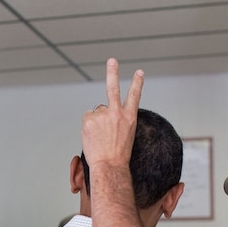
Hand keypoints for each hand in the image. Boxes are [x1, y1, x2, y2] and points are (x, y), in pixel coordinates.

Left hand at [81, 58, 143, 173]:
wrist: (110, 166)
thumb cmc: (118, 156)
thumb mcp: (125, 136)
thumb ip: (116, 121)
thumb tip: (101, 114)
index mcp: (130, 117)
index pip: (134, 96)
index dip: (137, 83)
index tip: (139, 72)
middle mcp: (117, 112)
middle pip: (113, 88)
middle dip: (113, 72)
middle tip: (112, 60)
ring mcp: (103, 114)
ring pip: (97, 112)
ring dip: (97, 122)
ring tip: (101, 137)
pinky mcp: (89, 118)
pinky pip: (88, 118)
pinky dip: (89, 127)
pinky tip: (93, 137)